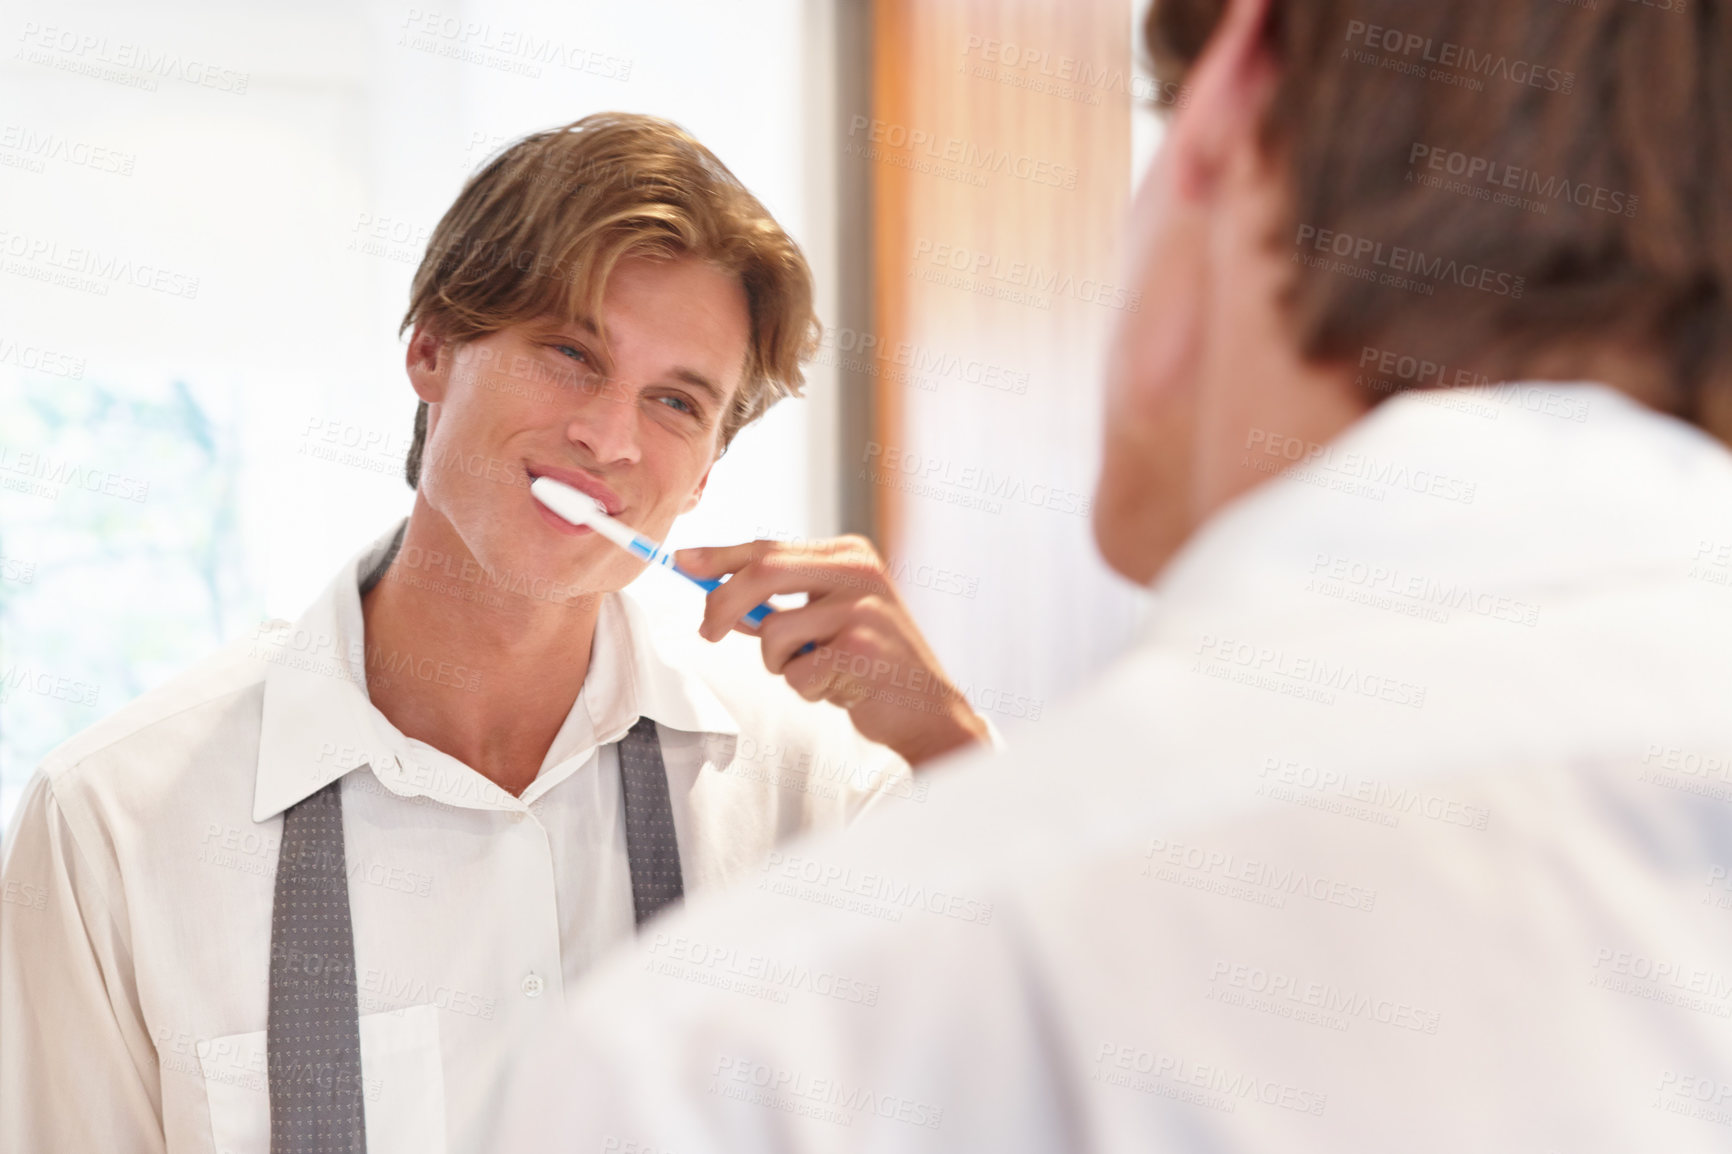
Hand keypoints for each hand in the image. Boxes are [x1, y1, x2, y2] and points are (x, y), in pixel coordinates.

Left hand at [674, 536, 990, 767]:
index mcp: (849, 555)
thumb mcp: (828, 619)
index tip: (681, 561)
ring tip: (813, 672)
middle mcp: (859, 571)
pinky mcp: (861, 647)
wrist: (926, 708)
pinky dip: (805, 689)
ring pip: (774, 631)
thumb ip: (782, 603)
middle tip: (709, 632)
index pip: (769, 546)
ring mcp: (863, 607)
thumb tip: (720, 598)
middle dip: (722, 603)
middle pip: (763, 571)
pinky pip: (796, 672)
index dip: (719, 555)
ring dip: (778, 664)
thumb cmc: (871, 663)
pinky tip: (838, 689)